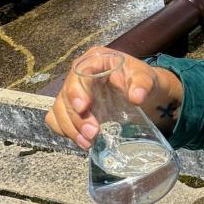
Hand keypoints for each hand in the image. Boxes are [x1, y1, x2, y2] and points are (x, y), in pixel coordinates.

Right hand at [44, 46, 158, 149]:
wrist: (140, 91)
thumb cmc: (140, 80)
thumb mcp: (146, 77)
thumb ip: (143, 84)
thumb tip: (137, 97)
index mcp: (95, 60)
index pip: (79, 72)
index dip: (77, 90)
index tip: (83, 108)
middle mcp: (79, 74)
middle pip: (66, 94)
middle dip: (76, 116)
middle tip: (92, 133)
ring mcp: (73, 92)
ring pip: (59, 109)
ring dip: (71, 128)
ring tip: (88, 142)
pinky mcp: (70, 107)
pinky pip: (57, 119)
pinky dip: (66, 131)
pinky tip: (81, 141)